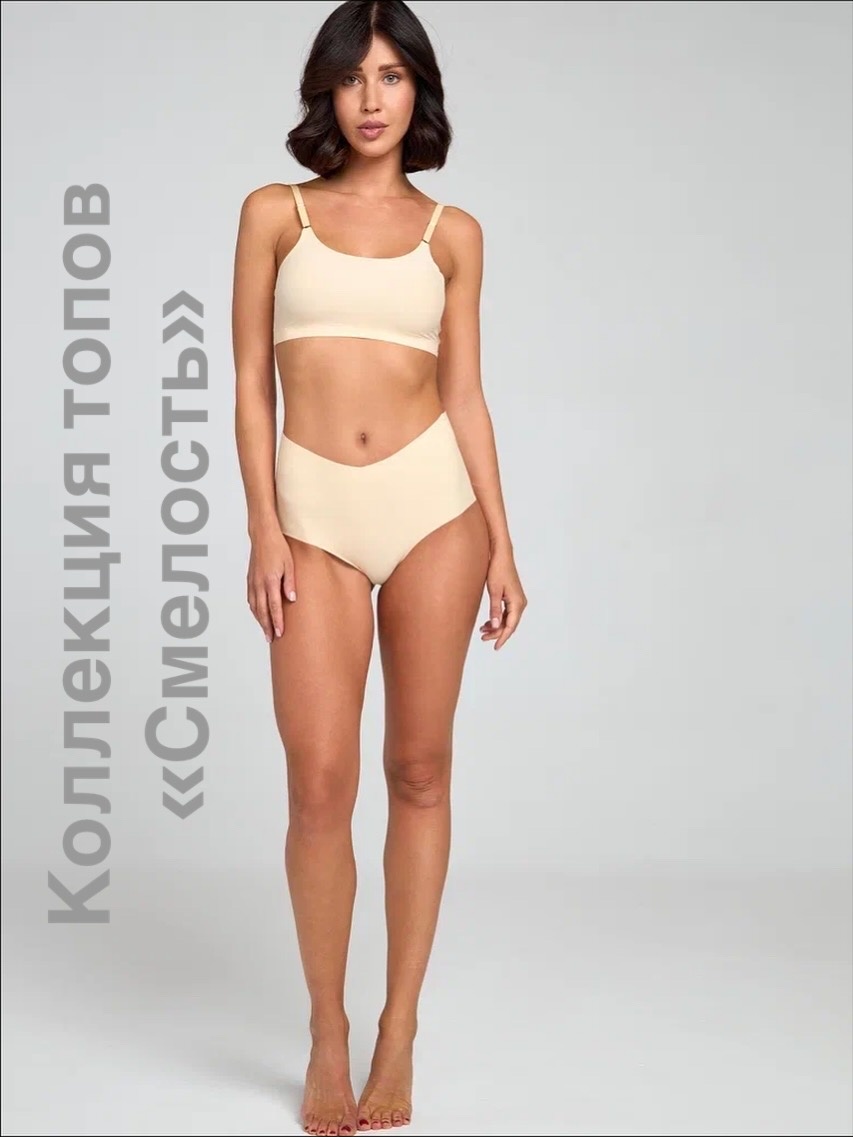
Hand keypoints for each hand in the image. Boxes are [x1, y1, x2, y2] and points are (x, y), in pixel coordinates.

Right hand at [247, 527, 296, 642]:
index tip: (279, 633)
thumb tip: (292, 599)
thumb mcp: (290, 564)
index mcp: (270, 580)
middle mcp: (259, 584)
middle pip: (262, 611)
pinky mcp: (250, 580)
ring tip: (266, 632)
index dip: (277, 621)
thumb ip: (290, 583)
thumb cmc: (278, 547)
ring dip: (260, 621)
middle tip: (271, 639)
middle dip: (267, 626)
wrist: (262, 535)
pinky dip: (254, 610)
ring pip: (254, 607)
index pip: (274, 606)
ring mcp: (252, 582)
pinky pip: (251, 599)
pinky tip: (258, 615)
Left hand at [479, 545, 526, 650]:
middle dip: (497, 633)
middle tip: (483, 637)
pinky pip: (507, 612)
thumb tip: (496, 626)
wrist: (501, 554)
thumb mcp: (494, 591)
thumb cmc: (497, 570)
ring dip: (496, 626)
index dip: (502, 637)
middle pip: (510, 624)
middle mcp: (520, 602)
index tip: (495, 647)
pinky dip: (498, 618)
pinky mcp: (513, 597)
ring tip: (482, 630)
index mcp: (518, 602)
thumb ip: (495, 610)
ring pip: (508, 619)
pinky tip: (488, 622)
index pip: (511, 626)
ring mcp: (517, 600)